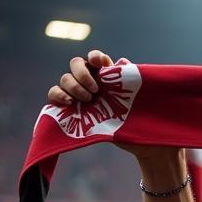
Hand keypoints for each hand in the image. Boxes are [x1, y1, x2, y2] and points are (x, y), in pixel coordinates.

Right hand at [47, 50, 174, 164]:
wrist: (144, 145)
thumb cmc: (146, 119)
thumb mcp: (142, 97)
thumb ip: (132, 78)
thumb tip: (122, 62)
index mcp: (108, 76)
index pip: (95, 58)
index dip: (95, 57)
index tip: (101, 63)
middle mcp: (92, 83)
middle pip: (76, 65)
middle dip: (82, 74)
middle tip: (95, 90)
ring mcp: (80, 96)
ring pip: (65, 80)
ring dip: (73, 86)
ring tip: (88, 100)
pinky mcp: (72, 110)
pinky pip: (55, 96)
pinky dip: (57, 95)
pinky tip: (69, 102)